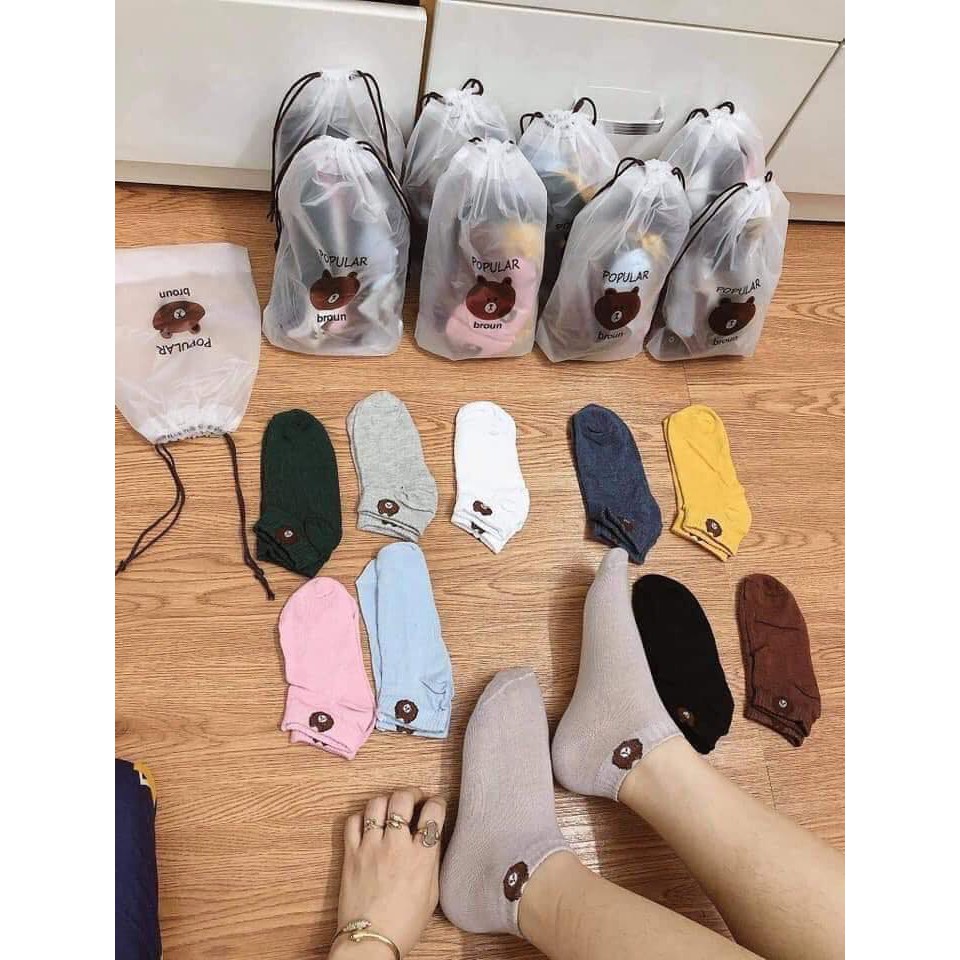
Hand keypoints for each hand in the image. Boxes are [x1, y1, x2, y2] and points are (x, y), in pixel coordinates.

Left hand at [332, 788, 446, 958]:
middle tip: (413, 798)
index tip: (436, 804)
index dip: (437, 802)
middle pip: (402, 799)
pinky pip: (352, 821)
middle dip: (411, 793)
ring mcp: (371, 848)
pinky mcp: (351, 854)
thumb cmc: (403, 924)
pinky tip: (368, 822)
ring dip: (386, 800)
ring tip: (391, 807)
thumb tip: (432, 838)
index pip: (433, 813)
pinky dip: (361, 816)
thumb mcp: (431, 894)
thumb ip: (432, 861)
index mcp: (420, 858)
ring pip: (376, 804)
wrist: (370, 940)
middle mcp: (396, 846)